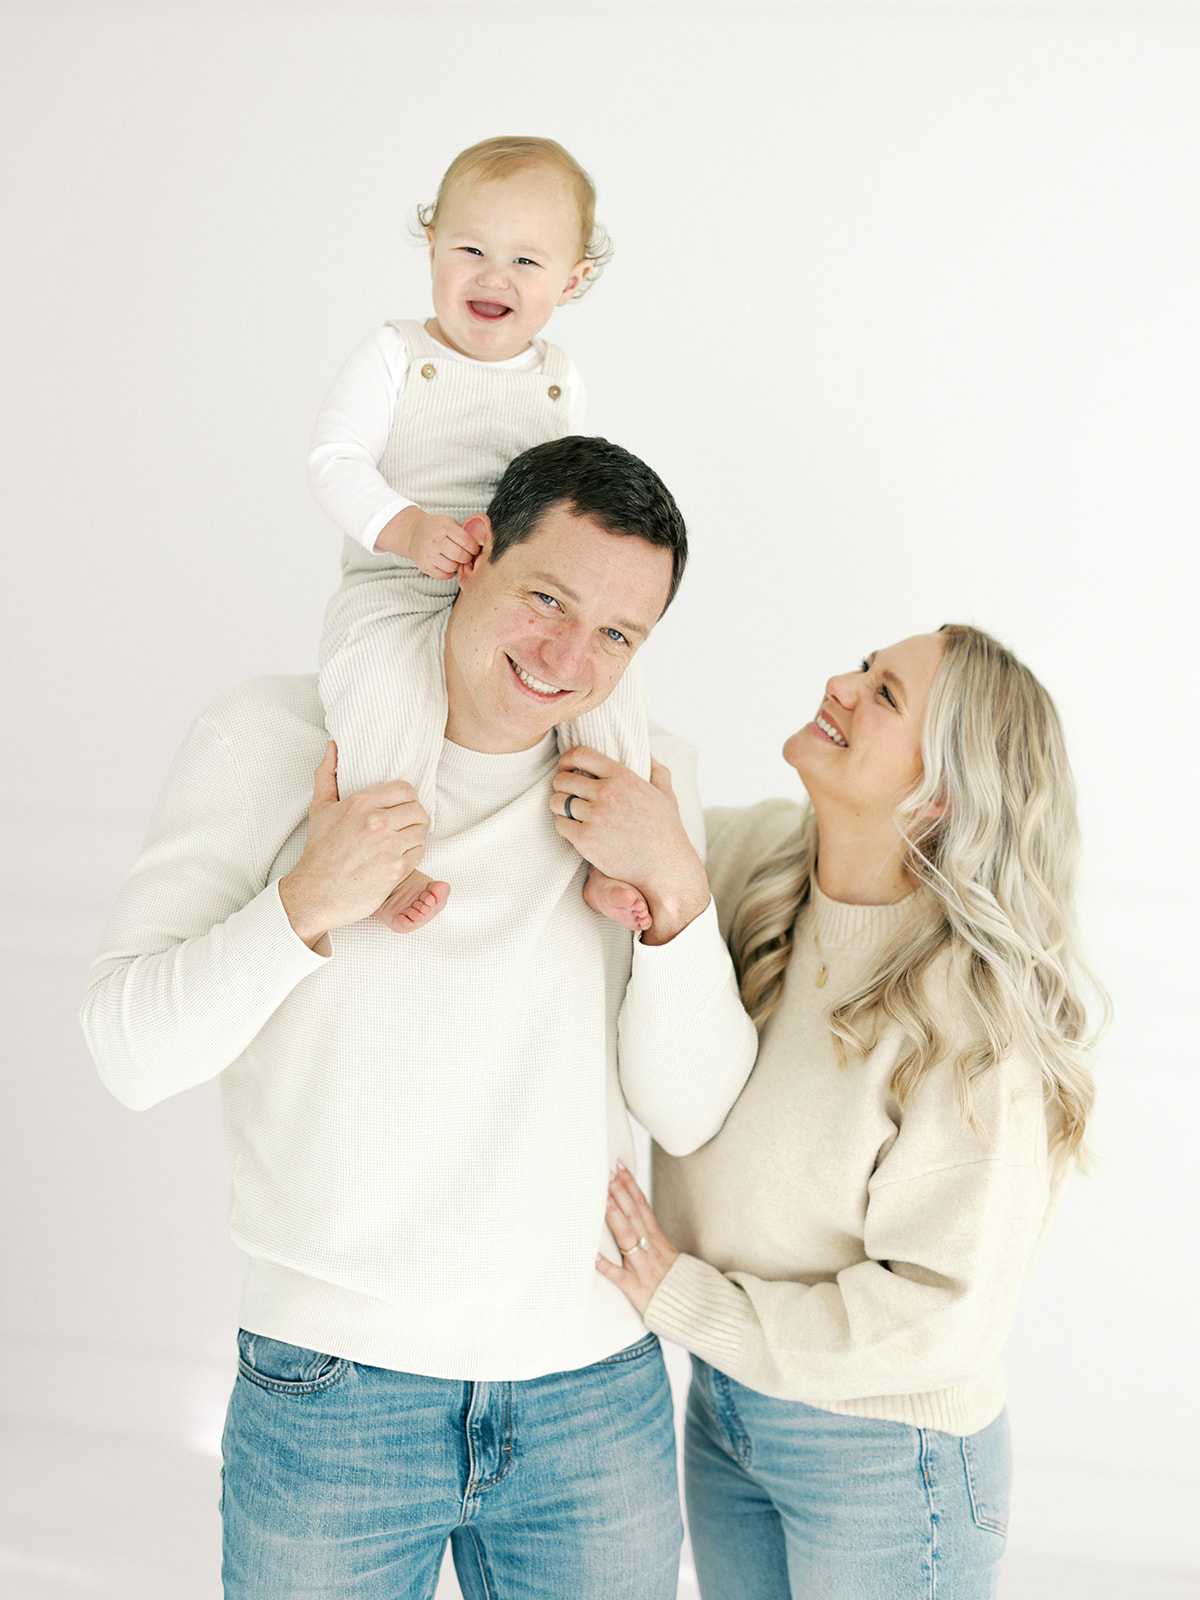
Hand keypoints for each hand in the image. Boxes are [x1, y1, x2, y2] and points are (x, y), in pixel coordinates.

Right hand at [279, 742, 431, 947]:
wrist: (316, 892)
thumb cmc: (319, 851)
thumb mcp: (320, 808)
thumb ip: (327, 774)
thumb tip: (333, 746)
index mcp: (360, 803)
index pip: (405, 789)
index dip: (407, 797)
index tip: (400, 807)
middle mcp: (376, 823)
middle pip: (418, 809)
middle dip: (414, 816)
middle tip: (404, 824)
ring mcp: (388, 847)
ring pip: (422, 832)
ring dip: (415, 836)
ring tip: (401, 840)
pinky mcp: (396, 870)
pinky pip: (419, 853)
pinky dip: (412, 855)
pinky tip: (398, 857)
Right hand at [375, 505, 481, 579]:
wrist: (413, 532)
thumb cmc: (436, 527)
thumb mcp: (449, 522)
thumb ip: (464, 531)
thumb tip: (486, 538)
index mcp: (444, 528)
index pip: (466, 541)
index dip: (474, 547)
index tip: (475, 549)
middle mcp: (435, 541)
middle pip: (460, 555)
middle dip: (467, 557)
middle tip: (467, 555)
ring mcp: (428, 554)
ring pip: (452, 567)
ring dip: (457, 565)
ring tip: (455, 558)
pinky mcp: (425, 566)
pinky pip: (444, 575)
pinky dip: (449, 572)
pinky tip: (447, 563)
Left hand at [552, 747, 709, 944]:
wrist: (665, 868)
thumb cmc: (666, 831)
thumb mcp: (665, 792)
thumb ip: (654, 767)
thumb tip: (645, 751)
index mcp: (623, 776)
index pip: (580, 754)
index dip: (567, 759)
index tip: (565, 767)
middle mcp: (606, 792)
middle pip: (563, 779)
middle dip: (562, 785)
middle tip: (568, 795)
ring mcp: (595, 816)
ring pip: (557, 801)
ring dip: (560, 807)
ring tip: (570, 814)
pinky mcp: (586, 839)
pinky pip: (559, 824)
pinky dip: (564, 828)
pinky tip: (575, 831)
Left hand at [595, 1160, 678, 1314]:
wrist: (690, 1308)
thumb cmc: (673, 1280)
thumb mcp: (664, 1252)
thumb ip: (648, 1234)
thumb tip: (631, 1215)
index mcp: (656, 1238)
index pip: (641, 1206)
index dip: (630, 1185)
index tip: (619, 1166)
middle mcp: (649, 1248)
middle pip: (633, 1215)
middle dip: (620, 1194)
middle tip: (607, 1173)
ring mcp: (642, 1267)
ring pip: (628, 1238)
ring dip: (615, 1218)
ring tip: (603, 1199)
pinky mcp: (635, 1288)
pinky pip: (619, 1276)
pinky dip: (607, 1266)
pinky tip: (593, 1256)